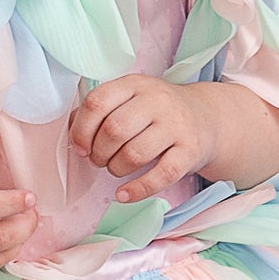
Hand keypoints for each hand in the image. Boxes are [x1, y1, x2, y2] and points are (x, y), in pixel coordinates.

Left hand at [67, 73, 225, 196]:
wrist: (206, 117)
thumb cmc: (157, 111)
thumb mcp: (130, 98)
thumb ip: (101, 110)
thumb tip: (72, 131)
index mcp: (135, 85)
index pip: (98, 102)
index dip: (81, 129)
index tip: (79, 146)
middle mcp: (156, 101)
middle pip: (114, 130)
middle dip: (98, 152)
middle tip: (98, 160)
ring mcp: (176, 126)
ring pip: (134, 154)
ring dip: (116, 169)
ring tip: (115, 169)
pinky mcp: (190, 151)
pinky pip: (161, 175)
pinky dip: (138, 189)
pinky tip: (124, 194)